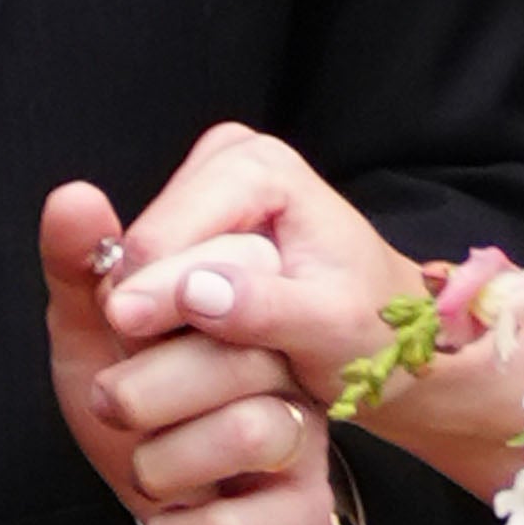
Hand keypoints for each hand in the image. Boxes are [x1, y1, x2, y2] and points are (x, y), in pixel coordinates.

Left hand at [41, 173, 344, 524]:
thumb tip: (74, 194)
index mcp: (246, 307)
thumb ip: (85, 270)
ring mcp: (304, 442)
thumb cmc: (142, 414)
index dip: (158, 296)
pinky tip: (164, 524)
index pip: (231, 269)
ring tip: (146, 471)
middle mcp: (290, 366)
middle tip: (114, 406)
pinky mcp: (300, 517)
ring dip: (162, 465)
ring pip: (247, 434)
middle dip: (143, 390)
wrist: (178, 521)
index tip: (117, 323)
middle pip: (238, 353)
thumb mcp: (98, 337)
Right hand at [78, 124, 523, 506]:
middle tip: (203, 364)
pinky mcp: (190, 223)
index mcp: (258, 167)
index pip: (160, 243)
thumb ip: (265, 309)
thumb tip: (193, 292)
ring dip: (159, 323)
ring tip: (210, 357)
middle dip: (156, 316)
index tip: (170, 363)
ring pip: (135, 270)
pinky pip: (146, 280)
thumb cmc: (372, 328)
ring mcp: (204, 189)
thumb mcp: (331, 327)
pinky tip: (200, 347)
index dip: (153, 310)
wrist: (388, 333)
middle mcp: (223, 160)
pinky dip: (165, 320)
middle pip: (140, 253)